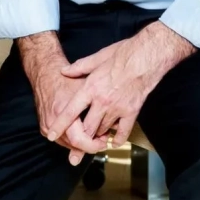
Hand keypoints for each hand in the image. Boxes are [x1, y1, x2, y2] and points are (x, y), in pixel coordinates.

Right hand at [16, 33, 108, 165]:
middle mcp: (53, 120)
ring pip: (68, 145)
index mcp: (63, 109)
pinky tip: (83, 133)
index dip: (93, 144)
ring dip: (83, 144)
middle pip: (74, 145)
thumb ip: (98, 106)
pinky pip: (61, 141)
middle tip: (103, 140)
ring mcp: (47, 125)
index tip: (104, 142)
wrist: (46, 75)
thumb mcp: (86, 89)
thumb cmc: (67, 80)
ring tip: (96, 135)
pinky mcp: (44, 128)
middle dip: (91, 145)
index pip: (78, 139)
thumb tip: (116, 121)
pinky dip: (73, 141)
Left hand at [48, 21, 195, 149]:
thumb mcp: (98, 57)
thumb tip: (64, 70)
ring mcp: (117, 108)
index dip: (59, 125)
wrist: (147, 56)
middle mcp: (102, 101)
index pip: (70, 111)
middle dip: (80, 138)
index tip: (51, 135)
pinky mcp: (132, 111)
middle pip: (86, 128)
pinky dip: (117, 139)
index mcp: (91, 87)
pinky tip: (113, 141)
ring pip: (102, 130)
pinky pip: (123, 132)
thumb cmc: (124, 53)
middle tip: (76, 145)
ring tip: (94, 138)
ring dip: (97, 136)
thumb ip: (79, 67)